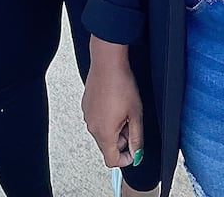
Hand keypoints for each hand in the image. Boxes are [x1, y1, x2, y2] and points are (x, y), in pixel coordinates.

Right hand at [83, 37, 143, 169]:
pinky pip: (97, 120)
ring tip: (125, 111)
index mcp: (104, 133)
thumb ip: (136, 138)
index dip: (126, 159)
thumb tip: (137, 153)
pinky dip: (107, 118)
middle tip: (132, 124)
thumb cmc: (121, 85)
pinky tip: (115, 104)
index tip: (134, 151)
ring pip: (102, 133)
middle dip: (121, 141)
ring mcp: (87, 116)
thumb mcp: (136, 114)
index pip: (112, 160)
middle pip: (107, 146)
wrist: (107, 63)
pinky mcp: (86, 106)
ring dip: (115, 129)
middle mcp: (92, 127)